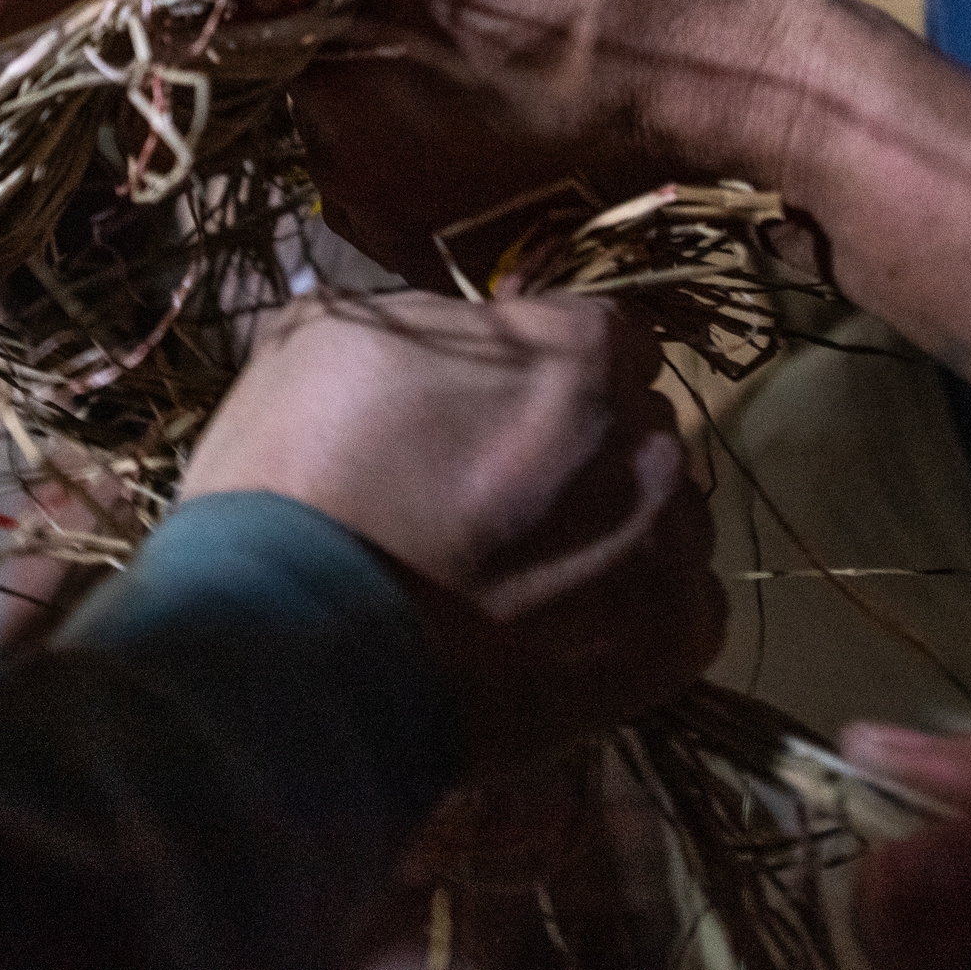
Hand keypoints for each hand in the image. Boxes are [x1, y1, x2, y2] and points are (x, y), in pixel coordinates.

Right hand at [182, 291, 723, 771]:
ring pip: (661, 516)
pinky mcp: (672, 644)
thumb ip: (430, 318)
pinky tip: (547, 627)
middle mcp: (649, 440)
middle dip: (578, 449)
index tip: (495, 411)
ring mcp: (669, 547)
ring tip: (516, 575)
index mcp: (579, 350)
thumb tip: (461, 329)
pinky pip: (675, 603)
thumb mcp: (332, 336)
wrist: (295, 651)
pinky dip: (623, 611)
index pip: (603, 337)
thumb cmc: (299, 476)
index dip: (547, 371)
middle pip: (634, 427)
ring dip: (607, 530)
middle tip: (491, 493)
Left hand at [293, 0, 845, 280]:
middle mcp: (330, 120)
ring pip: (344, 110)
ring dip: (394, 76)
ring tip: (499, 52)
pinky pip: (384, 177)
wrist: (756, 96)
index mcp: (336, 9)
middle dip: (365, 6)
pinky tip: (503, 111)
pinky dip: (424, 142)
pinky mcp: (416, 250)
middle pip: (305, 41)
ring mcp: (370, 199)